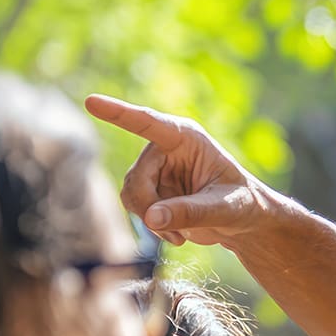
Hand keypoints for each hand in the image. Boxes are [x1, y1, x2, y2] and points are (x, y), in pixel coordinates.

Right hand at [85, 95, 267, 247]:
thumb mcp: (224, 208)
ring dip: (150, 220)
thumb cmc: (243, 205)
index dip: (119, 113)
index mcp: (186, 137)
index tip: (91, 102)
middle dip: (149, 207)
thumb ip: (191, 212)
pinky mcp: (151, 189)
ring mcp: (156, 169)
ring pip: (131, 193)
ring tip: (179, 234)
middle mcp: (166, 148)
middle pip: (137, 177)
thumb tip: (151, 217)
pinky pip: (135, 207)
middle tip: (173, 232)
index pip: (148, 123)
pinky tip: (176, 234)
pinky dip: (151, 225)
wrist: (243, 221)